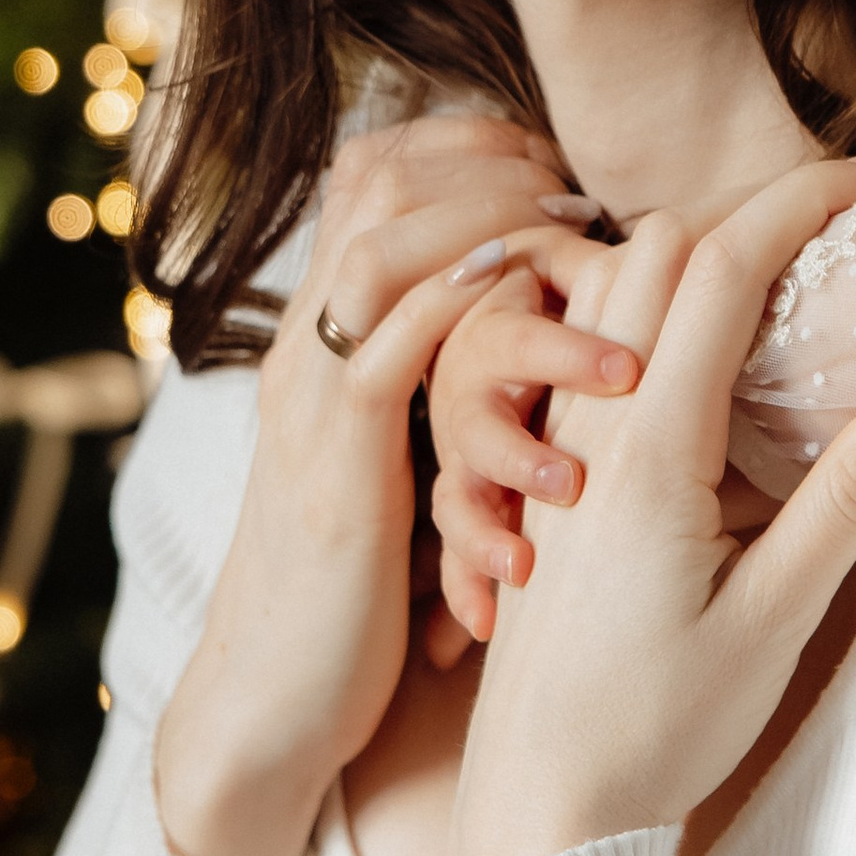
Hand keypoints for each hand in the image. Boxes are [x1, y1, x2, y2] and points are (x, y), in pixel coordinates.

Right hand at [153, 113, 591, 855]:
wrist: (267, 703)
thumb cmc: (353, 600)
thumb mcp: (396, 470)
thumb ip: (442, 402)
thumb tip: (535, 357)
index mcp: (322, 345)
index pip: (369, 184)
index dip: (460, 152)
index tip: (553, 165)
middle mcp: (309, 350)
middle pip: (375, 183)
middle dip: (486, 165)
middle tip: (579, 185)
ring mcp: (314, 399)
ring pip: (388, 249)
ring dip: (498, 226)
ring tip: (588, 240)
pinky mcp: (338, 462)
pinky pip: (397, 347)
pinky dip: (475, 311)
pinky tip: (551, 308)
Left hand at [444, 161, 855, 855]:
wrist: (538, 812)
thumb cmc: (656, 731)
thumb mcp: (778, 621)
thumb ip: (853, 497)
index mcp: (651, 449)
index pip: (723, 263)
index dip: (805, 197)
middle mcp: (588, 427)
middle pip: (656, 249)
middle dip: (752, 216)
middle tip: (841, 243)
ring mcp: (551, 447)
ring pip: (605, 294)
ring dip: (690, 264)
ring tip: (780, 300)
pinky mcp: (538, 479)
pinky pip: (576, 352)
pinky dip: (638, 319)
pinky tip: (696, 372)